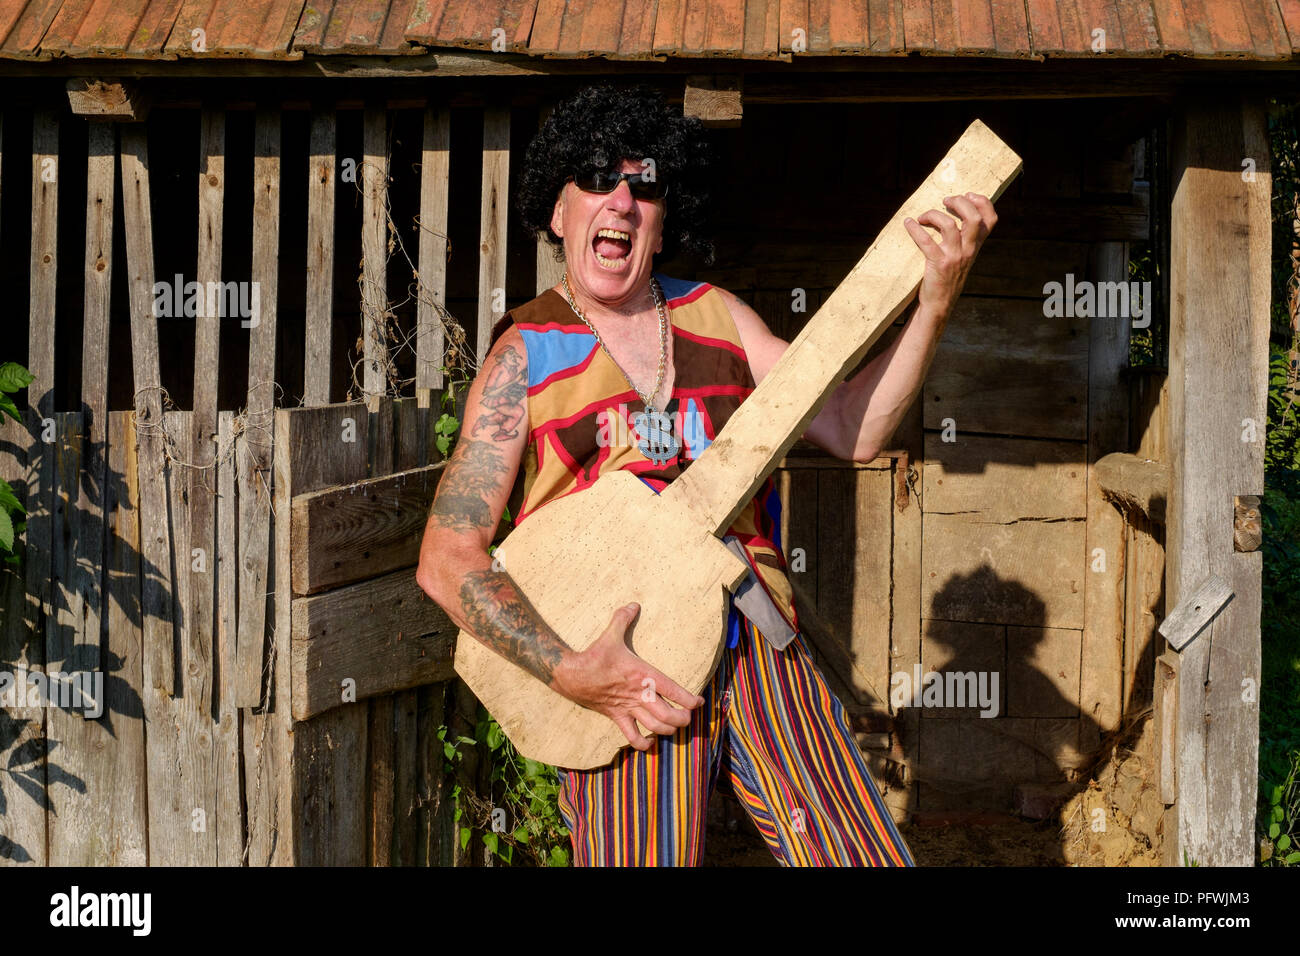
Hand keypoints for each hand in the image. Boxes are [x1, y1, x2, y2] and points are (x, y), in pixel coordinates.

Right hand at [550, 602, 704, 751]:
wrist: (571, 674)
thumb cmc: (595, 655)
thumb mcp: (611, 634)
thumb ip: (624, 618)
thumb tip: (634, 603)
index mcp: (643, 674)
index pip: (673, 690)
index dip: (689, 699)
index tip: (699, 702)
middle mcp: (639, 694)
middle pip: (669, 715)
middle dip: (683, 719)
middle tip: (689, 717)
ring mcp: (628, 708)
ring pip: (655, 727)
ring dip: (668, 730)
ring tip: (675, 727)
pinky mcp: (616, 717)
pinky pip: (632, 737)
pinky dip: (643, 743)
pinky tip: (650, 742)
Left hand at [903, 192, 996, 317]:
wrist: (939, 304)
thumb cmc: (948, 277)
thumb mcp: (962, 257)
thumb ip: (964, 239)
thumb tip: (954, 215)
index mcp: (976, 247)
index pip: (991, 220)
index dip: (983, 202)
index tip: (968, 195)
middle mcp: (969, 250)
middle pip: (973, 218)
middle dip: (959, 203)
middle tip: (945, 201)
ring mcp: (955, 257)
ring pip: (949, 226)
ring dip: (934, 214)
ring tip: (923, 217)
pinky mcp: (938, 264)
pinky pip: (926, 241)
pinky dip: (915, 229)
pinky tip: (908, 223)